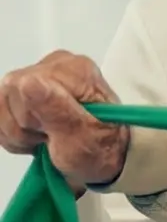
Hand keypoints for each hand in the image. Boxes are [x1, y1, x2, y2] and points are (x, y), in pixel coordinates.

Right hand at [0, 51, 128, 191]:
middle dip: (25, 127)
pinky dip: (12, 133)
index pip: (24, 85)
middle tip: (52, 137)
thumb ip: (57, 109)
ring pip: (0, 103)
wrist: (102, 157)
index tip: (53, 131)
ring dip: (18, 132)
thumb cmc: (99, 149)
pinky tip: (36, 136)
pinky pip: (0, 111)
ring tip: (47, 138)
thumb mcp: (82, 137)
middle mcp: (57, 64)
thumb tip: (30, 83)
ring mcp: (39, 74)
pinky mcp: (24, 89)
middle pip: (9, 93)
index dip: (31, 117)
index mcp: (76, 70)